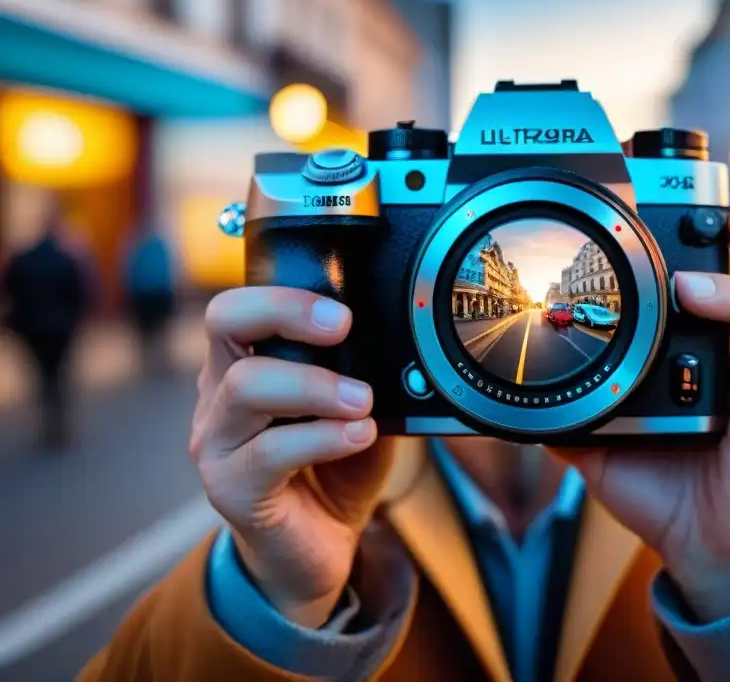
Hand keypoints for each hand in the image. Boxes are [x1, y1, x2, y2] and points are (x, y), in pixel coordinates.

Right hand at [190, 287, 393, 626]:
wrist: (316, 549)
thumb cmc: (334, 470)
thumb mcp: (354, 410)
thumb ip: (363, 375)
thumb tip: (398, 345)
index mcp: (243, 364)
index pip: (236, 307)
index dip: (280, 294)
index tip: (340, 310)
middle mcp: (218, 395)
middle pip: (224, 324)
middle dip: (287, 314)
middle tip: (343, 327)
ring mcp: (217, 442)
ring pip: (245, 386)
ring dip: (315, 386)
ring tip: (362, 400)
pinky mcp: (230, 489)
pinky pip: (268, 452)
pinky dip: (322, 437)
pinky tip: (358, 435)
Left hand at [552, 213, 729, 621]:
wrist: (711, 548)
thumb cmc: (664, 494)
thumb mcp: (597, 448)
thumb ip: (565, 415)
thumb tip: (513, 396)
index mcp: (681, 358)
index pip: (686, 284)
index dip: (674, 244)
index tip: (637, 211)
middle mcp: (718, 351)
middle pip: (729, 268)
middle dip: (712, 223)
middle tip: (678, 194)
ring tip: (705, 226)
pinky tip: (696, 290)